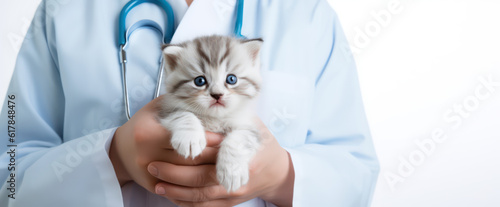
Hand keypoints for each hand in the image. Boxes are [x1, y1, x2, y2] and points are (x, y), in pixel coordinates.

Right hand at [108, 97, 223, 192]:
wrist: (120, 150)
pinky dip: (198, 185)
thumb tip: (210, 98)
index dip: (210, 139)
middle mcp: (147, 155)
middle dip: (216, 156)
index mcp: (148, 133)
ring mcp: (149, 174)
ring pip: (189, 176)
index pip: (188, 137)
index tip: (226, 137)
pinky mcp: (153, 187)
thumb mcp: (158, 108)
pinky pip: (181, 188)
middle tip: (233, 151)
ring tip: (227, 164)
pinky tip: (212, 179)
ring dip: (211, 171)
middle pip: (191, 159)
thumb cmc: (145, 123)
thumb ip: (180, 103)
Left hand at [149, 118, 294, 206]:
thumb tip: (196, 104)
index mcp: (245, 151)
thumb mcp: (250, 124)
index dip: (190, 151)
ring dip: (175, 191)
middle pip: (202, 178)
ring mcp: (236, 193)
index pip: (214, 153)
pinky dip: (186, 203)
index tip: (170, 146)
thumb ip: (228, 116)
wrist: (278, 172)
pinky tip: (171, 196)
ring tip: (156, 183)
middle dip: (174, 174)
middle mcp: (241, 175)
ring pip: (200, 196)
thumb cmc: (260, 143)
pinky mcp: (231, 204)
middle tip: (152, 166)